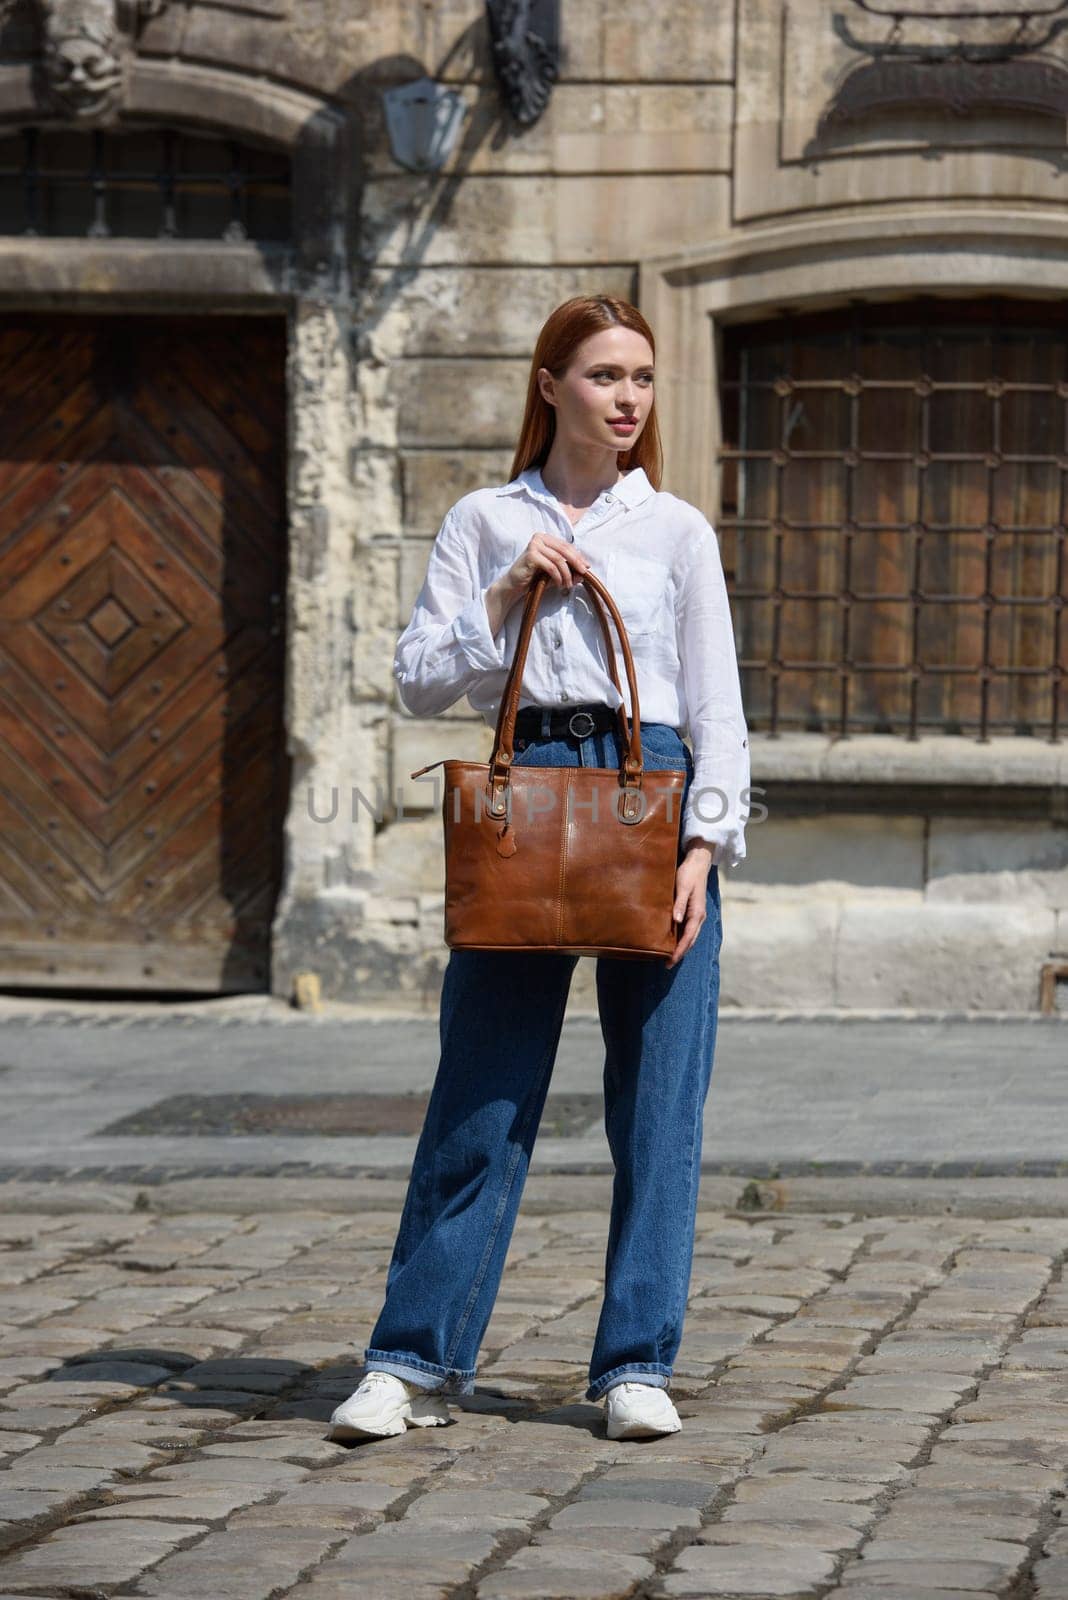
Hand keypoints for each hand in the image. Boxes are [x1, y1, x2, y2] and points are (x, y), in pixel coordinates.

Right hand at [505, 532, 589, 595]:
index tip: (586, 567)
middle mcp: (539, 537)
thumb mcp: (553, 572)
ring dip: (567, 574)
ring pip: (559, 559)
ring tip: (568, 585)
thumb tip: (584, 574)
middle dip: (576, 563)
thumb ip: (567, 570)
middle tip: (583, 574)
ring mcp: (534, 545)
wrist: (513, 585)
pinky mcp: (531, 555)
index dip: (578, 556)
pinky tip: (559, 584)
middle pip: (564, 549)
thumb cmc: (533, 578)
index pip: (566, 545)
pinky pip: (551, 566)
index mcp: (545, 538)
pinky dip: (558, 577)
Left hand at [665, 842, 712, 966]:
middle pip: (690, 940)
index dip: (679, 951)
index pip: (688, 937)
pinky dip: (682, 937)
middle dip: (680, 953)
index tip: (670, 961)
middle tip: (667, 964)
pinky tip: (673, 940)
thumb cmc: (689, 874)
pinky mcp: (694, 911)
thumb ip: (679, 904)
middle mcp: (699, 917)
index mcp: (697, 913)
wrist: (698, 863)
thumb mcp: (683, 888)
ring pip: (690, 936)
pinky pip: (688, 929)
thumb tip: (676, 921)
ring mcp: (698, 915)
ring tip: (669, 956)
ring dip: (681, 946)